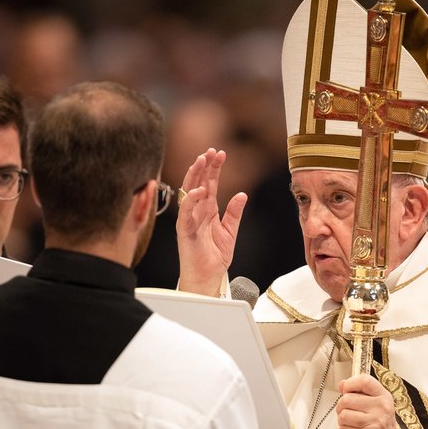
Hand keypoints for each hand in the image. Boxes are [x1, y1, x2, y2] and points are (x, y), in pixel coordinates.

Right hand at [176, 148, 247, 296]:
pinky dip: (190, 201)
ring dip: (194, 176)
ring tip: (201, 161)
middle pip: (198, 183)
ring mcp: (189, 220)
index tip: (220, 153)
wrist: (208, 277)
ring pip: (189, 193)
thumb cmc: (214, 256)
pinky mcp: (185, 232)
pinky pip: (186, 214)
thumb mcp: (230, 231)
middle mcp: (196, 211)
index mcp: (207, 210)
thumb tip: (242, 194)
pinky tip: (197, 190)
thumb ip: (234, 213)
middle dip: (204, 166)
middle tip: (212, 151)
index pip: (209, 184)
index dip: (214, 168)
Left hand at [336, 374, 397, 428]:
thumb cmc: (382, 428)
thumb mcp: (376, 406)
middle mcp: (381, 408)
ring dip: (342, 422)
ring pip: (343, 415)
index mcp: (384, 397)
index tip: (346, 389)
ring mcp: (375, 423)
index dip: (350, 383)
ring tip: (350, 425)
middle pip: (347, 399)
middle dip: (341, 407)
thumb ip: (360, 393)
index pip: (365, 381)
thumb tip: (342, 384)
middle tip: (347, 412)